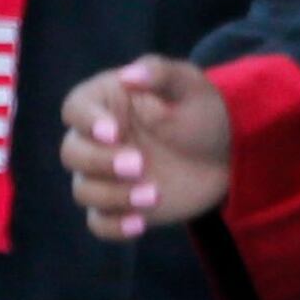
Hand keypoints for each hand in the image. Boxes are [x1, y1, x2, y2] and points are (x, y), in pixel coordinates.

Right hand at [58, 56, 234, 238]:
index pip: (75, 108)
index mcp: (107, 103)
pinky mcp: (118, 205)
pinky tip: (140, 224)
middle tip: (139, 164)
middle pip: (72, 152)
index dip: (87, 121)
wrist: (227, 152)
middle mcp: (98, 140)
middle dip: (100, 162)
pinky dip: (114, 226)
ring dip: (113, 195)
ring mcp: (105, 175)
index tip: (114, 132)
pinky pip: (99, 222)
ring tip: (155, 194)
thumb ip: (159, 73)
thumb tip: (129, 74)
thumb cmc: (202, 110)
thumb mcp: (189, 84)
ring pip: (83, 190)